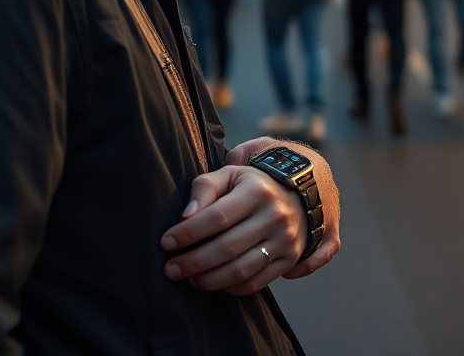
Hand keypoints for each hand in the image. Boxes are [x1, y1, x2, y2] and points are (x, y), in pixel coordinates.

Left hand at [160, 137, 339, 294]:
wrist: (298, 193)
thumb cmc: (252, 184)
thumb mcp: (230, 174)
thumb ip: (205, 188)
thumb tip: (186, 216)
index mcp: (256, 191)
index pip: (217, 217)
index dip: (189, 232)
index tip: (166, 242)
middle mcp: (274, 216)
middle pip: (227, 247)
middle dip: (193, 261)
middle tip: (170, 269)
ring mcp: (284, 240)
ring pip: (241, 270)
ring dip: (209, 279)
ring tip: (189, 278)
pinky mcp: (288, 259)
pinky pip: (256, 282)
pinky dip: (231, 288)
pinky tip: (213, 282)